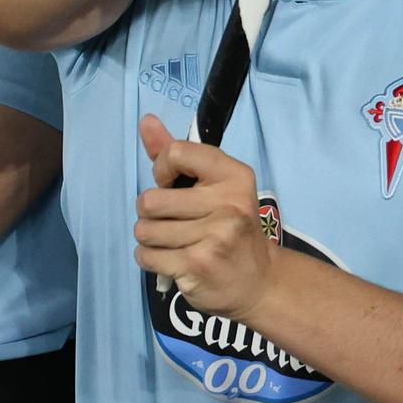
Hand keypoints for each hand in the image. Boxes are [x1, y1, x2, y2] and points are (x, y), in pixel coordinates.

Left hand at [135, 116, 278, 320]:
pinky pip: (145, 256)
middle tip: (174, 222)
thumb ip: (176, 154)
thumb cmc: (227, 226)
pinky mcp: (198, 265)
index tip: (173, 184)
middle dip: (150, 214)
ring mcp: (215, 237)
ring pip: (144, 230)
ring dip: (151, 239)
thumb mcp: (211, 185)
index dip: (162, 170)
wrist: (258, 281)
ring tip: (176, 242)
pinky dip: (151, 259)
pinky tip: (174, 260)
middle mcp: (229, 204)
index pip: (175, 153)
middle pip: (149, 200)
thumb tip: (146, 121)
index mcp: (234, 176)